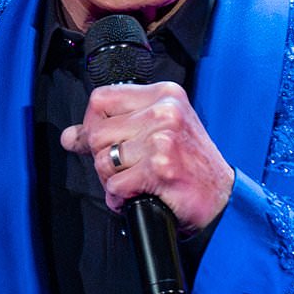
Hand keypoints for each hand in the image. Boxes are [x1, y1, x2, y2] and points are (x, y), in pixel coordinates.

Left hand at [60, 81, 233, 231]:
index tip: (99, 141)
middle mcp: (165, 110)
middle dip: (102, 158)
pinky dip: (120, 198)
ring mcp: (162, 138)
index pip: (101, 98)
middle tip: (125, 169)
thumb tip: (70, 136)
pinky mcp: (159, 166)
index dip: (91, 124)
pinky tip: (138, 196)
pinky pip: (115, 185)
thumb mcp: (160, 130)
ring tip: (135, 182)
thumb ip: (116, 126)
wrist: (222, 198)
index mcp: (164, 94)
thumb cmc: (193, 165)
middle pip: (97, 132)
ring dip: (112, 180)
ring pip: (103, 159)